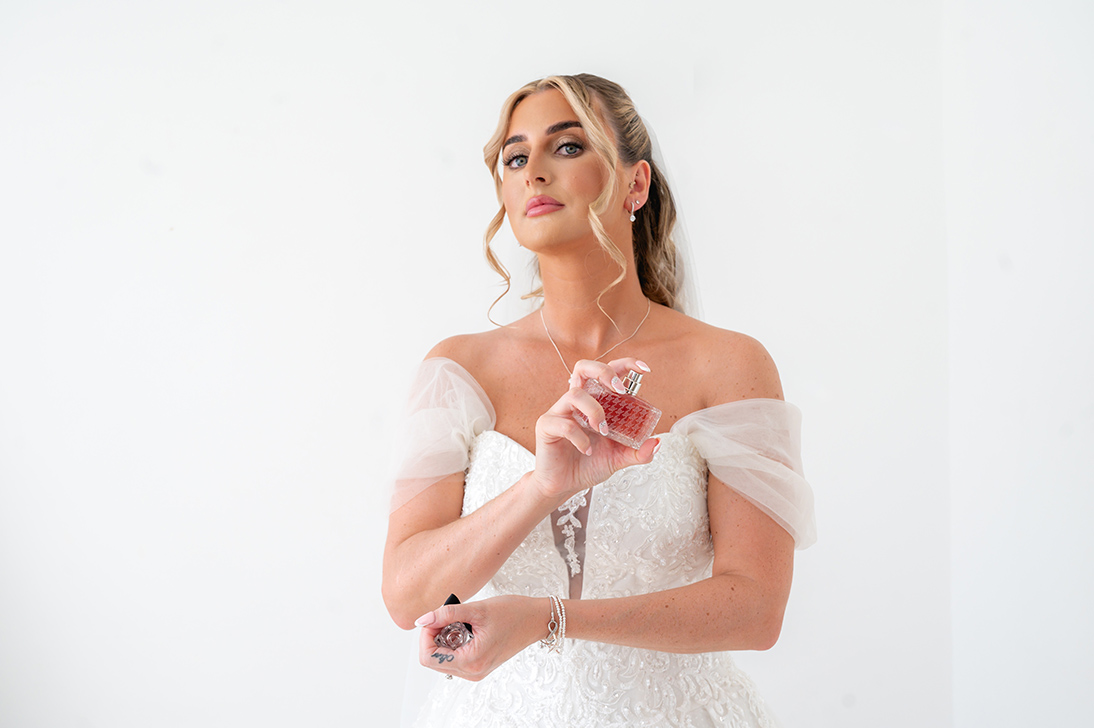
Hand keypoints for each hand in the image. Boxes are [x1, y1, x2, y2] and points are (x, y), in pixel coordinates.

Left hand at [415, 595, 547, 680]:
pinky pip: (454, 659)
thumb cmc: (513, 613)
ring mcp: (475, 671)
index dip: (426, 635)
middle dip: (434, 636)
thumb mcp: (477, 609)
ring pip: (442, 660)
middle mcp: (472, 672)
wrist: (536, 620)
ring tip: (460, 622)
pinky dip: (453, 643)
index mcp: (472, 661)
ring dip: (443, 639)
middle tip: (447, 617)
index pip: (428, 657)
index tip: (436, 617)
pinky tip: (466, 628)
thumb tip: (423, 619)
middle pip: (433, 660)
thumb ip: (447, 614)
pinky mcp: (479, 667)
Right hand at [530, 357, 659, 501]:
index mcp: (595, 402)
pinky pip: (564, 423)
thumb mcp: (619, 458)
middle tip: (620, 391)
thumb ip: (638, 452)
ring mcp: (560, 411)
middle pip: (584, 367)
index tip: (644, 369)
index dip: (625, 364)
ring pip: (575, 393)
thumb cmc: (588, 465)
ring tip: (603, 430)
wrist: (565, 486)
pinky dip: (580, 437)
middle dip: (604, 372)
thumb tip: (656, 441)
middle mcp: (577, 402)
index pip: (607, 372)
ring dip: (594, 410)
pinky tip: (587, 450)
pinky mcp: (547, 426)